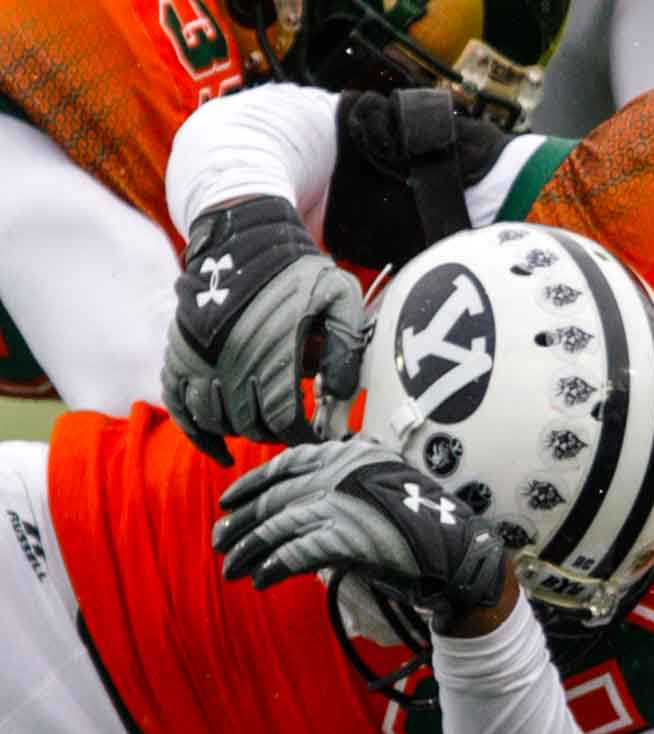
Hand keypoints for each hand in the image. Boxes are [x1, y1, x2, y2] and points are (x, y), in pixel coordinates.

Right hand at [162, 197, 364, 465]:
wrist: (243, 233)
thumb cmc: (299, 270)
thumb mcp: (339, 296)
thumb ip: (346, 346)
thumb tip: (339, 395)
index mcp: (273, 349)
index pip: (285, 419)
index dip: (302, 439)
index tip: (317, 441)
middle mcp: (232, 357)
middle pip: (251, 425)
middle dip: (276, 435)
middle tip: (294, 428)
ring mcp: (200, 355)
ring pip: (216, 421)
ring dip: (242, 432)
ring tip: (265, 426)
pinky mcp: (178, 352)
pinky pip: (179, 407)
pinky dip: (198, 434)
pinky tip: (221, 451)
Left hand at [213, 439, 505, 629]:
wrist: (459, 555)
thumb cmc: (425, 528)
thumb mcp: (381, 492)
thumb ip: (344, 493)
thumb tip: (303, 514)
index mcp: (349, 456)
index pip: (287, 463)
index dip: (253, 484)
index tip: (228, 502)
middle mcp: (340, 473)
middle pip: (276, 497)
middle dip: (242, 522)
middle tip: (219, 541)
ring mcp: (340, 504)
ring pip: (277, 527)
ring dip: (249, 550)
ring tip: (231, 568)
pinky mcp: (343, 538)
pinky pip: (293, 554)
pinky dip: (272, 568)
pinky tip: (259, 580)